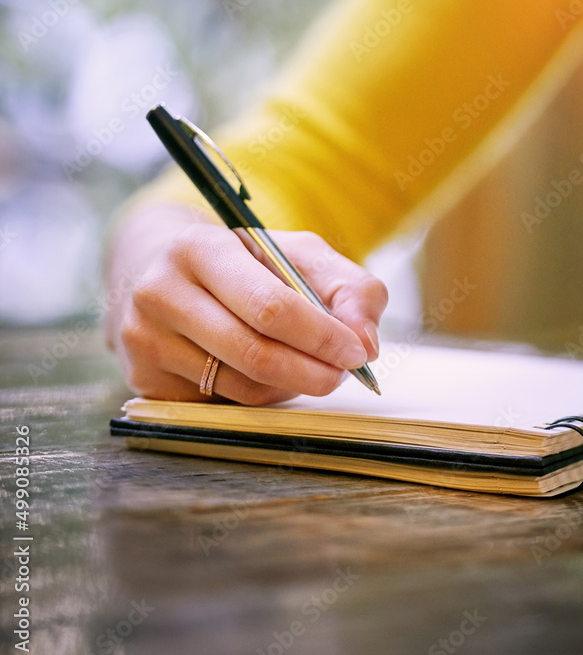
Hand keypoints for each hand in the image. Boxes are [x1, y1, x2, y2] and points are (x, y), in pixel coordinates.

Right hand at [105, 205, 385, 404]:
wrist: (160, 271)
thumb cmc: (243, 262)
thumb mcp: (298, 254)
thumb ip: (348, 289)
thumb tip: (366, 343)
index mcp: (199, 248)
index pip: (269, 306)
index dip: (320, 336)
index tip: (356, 352)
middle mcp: (160, 293)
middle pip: (253, 353)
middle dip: (313, 371)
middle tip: (343, 374)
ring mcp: (145, 340)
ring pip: (241, 387)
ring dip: (290, 386)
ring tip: (308, 367)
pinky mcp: (144, 380)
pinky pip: (220, 405)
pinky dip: (258, 396)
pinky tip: (265, 373)